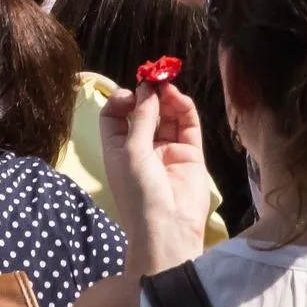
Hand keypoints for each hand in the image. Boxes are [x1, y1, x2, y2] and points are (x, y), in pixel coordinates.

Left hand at [101, 83, 212, 273]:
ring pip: (168, 116)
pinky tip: (178, 97)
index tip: (132, 93)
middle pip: (145, 112)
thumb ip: (141, 118)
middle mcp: (142, 148)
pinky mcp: (190, 154)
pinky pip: (188, 126)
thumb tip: (146, 88)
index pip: (116, 116)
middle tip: (155, 76)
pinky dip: (184, 109)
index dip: (123, 100)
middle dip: (148, 94)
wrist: (168, 229)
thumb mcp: (132, 152)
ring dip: (166, 98)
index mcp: (119, 149)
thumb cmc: (139, 193)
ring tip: (167, 85)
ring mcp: (167, 150)